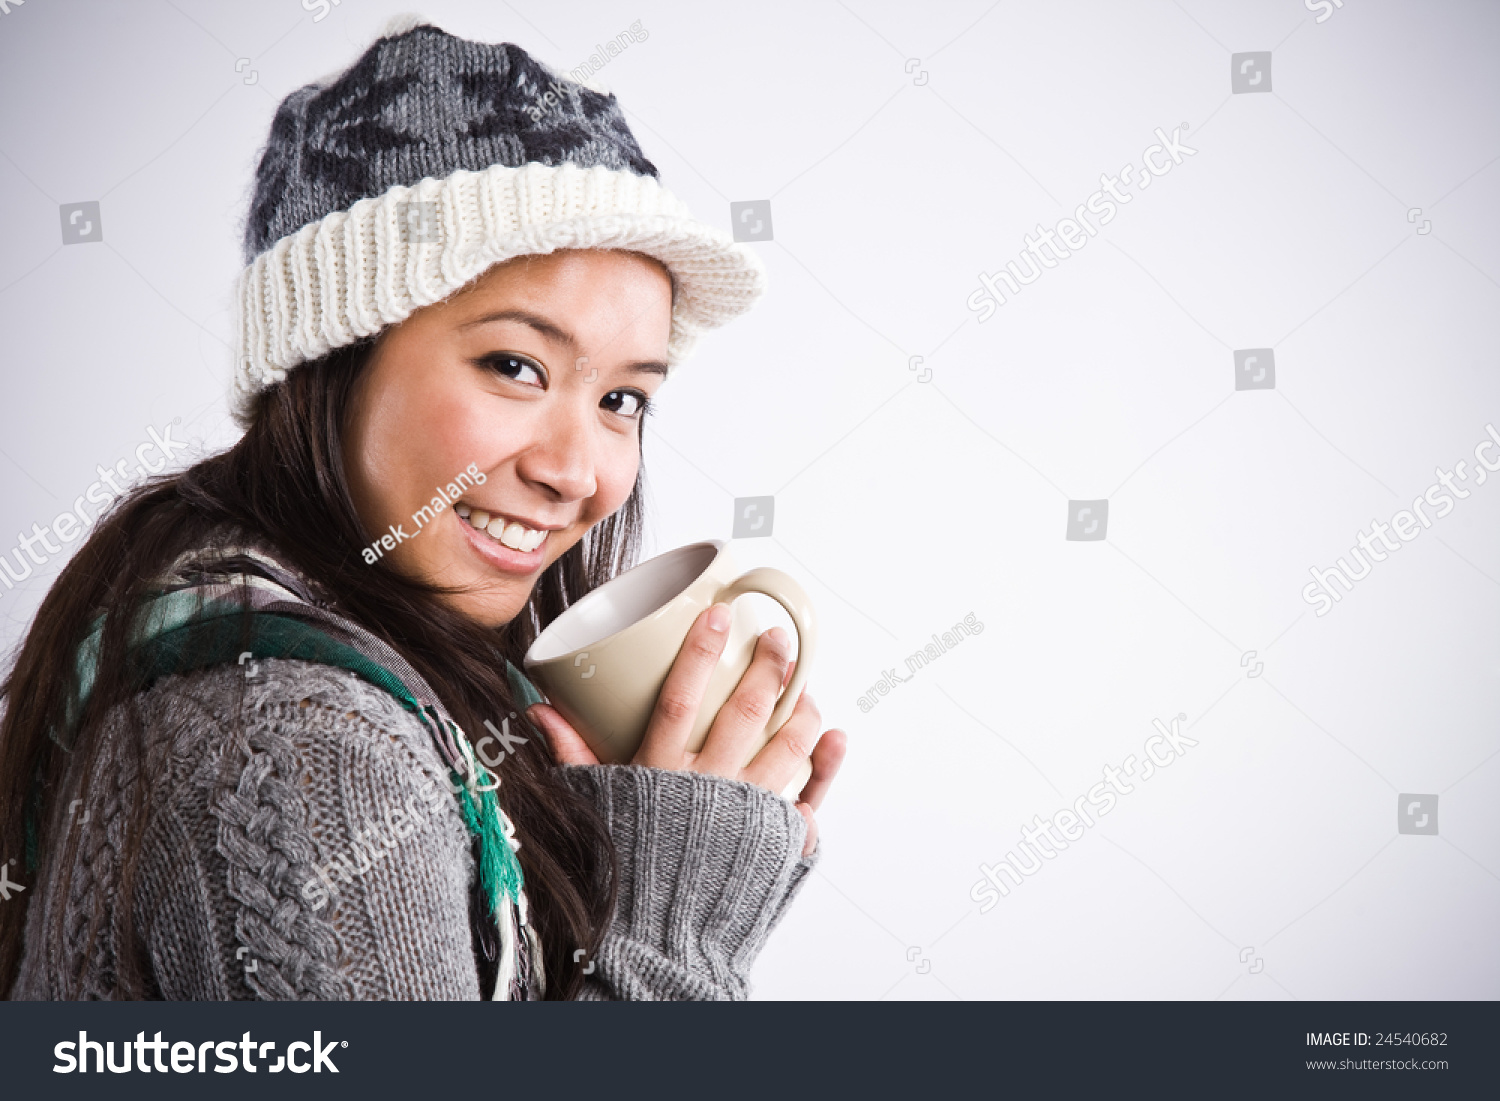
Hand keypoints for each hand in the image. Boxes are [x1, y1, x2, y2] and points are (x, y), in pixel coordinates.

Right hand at [527, 602, 846, 855]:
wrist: (664, 946)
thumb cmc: (628, 876)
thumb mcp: (595, 808)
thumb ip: (573, 757)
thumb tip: (541, 712)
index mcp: (663, 774)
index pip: (682, 698)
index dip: (701, 652)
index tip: (719, 618)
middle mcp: (712, 787)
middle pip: (747, 712)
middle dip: (769, 666)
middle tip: (778, 640)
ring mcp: (751, 812)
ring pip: (789, 745)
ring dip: (803, 710)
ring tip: (806, 689)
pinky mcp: (779, 841)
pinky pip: (812, 796)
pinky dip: (827, 766)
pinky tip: (835, 740)